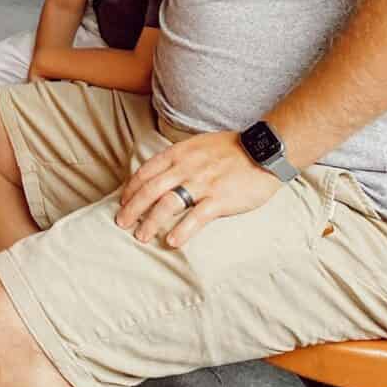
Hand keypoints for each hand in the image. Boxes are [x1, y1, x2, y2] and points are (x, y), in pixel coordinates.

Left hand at [115, 130, 281, 248]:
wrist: (265, 151)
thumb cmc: (232, 149)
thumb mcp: (199, 144)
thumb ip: (180, 158)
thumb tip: (162, 173)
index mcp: (180, 153)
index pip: (146, 171)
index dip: (131, 188)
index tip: (123, 201)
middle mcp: (186, 167)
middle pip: (150, 189)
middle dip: (132, 208)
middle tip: (121, 223)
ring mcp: (203, 183)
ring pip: (168, 204)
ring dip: (150, 222)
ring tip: (141, 236)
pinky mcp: (220, 199)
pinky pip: (196, 217)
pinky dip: (182, 231)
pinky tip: (171, 242)